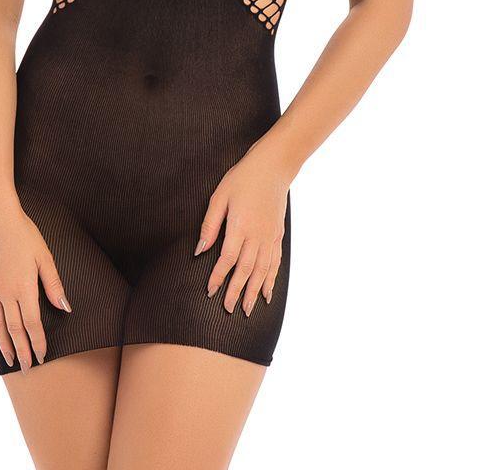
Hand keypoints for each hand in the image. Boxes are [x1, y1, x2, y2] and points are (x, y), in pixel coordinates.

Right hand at [0, 200, 71, 372]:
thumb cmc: (24, 234)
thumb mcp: (44, 257)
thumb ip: (54, 284)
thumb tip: (65, 307)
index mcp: (24, 289)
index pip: (32, 324)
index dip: (38, 343)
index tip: (42, 357)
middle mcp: (6, 294)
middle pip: (14, 330)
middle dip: (22, 351)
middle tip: (27, 368)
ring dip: (4, 344)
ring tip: (10, 359)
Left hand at [194, 139, 293, 316]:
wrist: (273, 167)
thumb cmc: (242, 179)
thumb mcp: (220, 197)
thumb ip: (210, 225)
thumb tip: (199, 250)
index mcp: (240, 226)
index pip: (228, 259)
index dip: (218, 277)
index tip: (210, 292)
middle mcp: (257, 235)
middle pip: (246, 270)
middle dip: (236, 291)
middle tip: (228, 310)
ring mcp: (270, 237)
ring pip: (262, 271)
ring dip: (254, 292)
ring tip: (247, 310)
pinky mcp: (278, 235)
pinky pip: (275, 263)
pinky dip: (271, 279)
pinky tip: (267, 293)